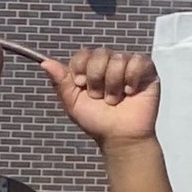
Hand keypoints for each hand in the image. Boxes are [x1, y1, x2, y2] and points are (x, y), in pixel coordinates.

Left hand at [44, 47, 160, 146]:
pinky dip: (132, 79)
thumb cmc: (98, 122)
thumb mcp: (73, 104)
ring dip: (114, 85)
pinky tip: (131, 92)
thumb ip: (60, 83)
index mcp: (91, 69)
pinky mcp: (146, 70)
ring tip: (116, 99)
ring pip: (118, 59)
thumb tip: (44, 62)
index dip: (81, 68)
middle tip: (101, 97)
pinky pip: (138, 61)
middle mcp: (109, 63)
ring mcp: (128, 65)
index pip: (83, 54)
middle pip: (100, 54)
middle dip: (97, 80)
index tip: (81, 85)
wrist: (120, 137)